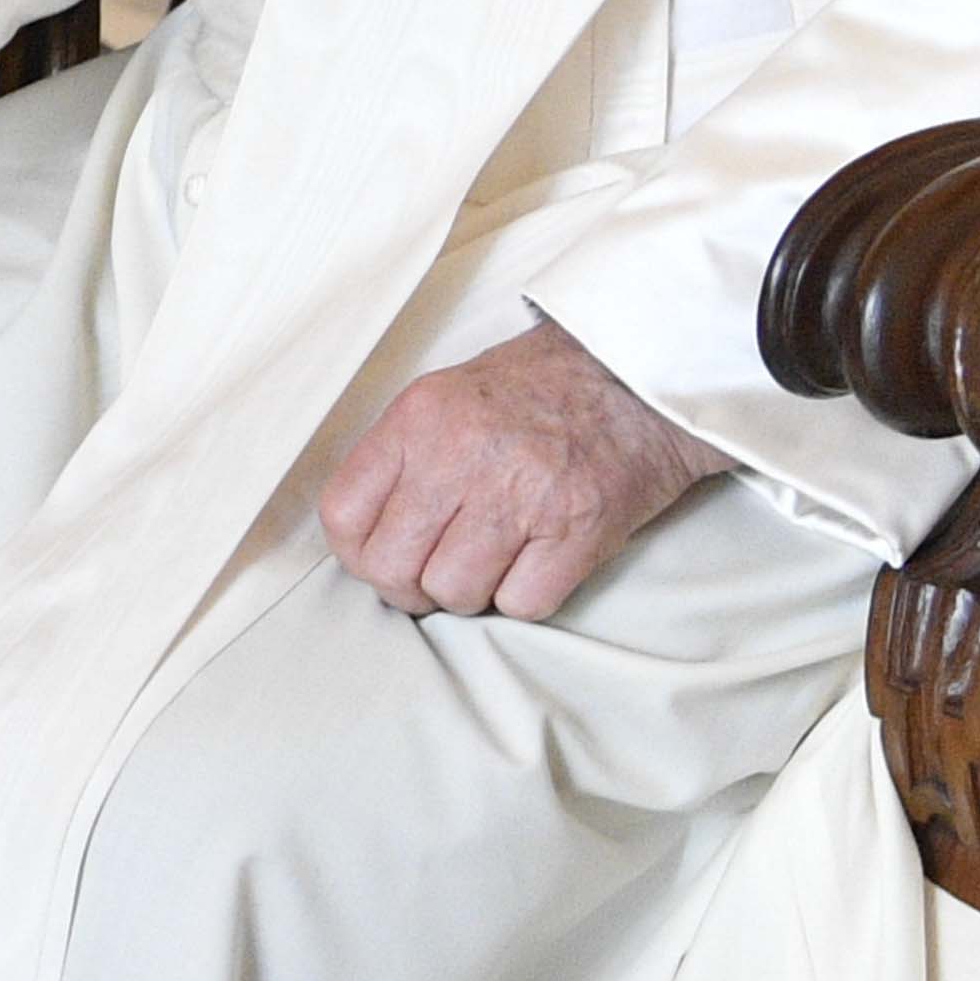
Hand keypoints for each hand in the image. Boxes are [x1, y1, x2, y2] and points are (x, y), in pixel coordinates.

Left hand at [310, 314, 728, 622]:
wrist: (636, 376)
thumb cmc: (540, 391)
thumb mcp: (446, 397)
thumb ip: (400, 458)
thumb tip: (364, 535)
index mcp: (419, 419)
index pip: (343, 515)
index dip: (356, 553)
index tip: (379, 558)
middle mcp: (461, 454)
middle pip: (391, 568)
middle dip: (409, 588)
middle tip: (436, 575)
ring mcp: (521, 494)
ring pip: (453, 594)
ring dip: (471, 594)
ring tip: (494, 561)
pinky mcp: (577, 530)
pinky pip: (521, 604)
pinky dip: (525, 598)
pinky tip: (537, 562)